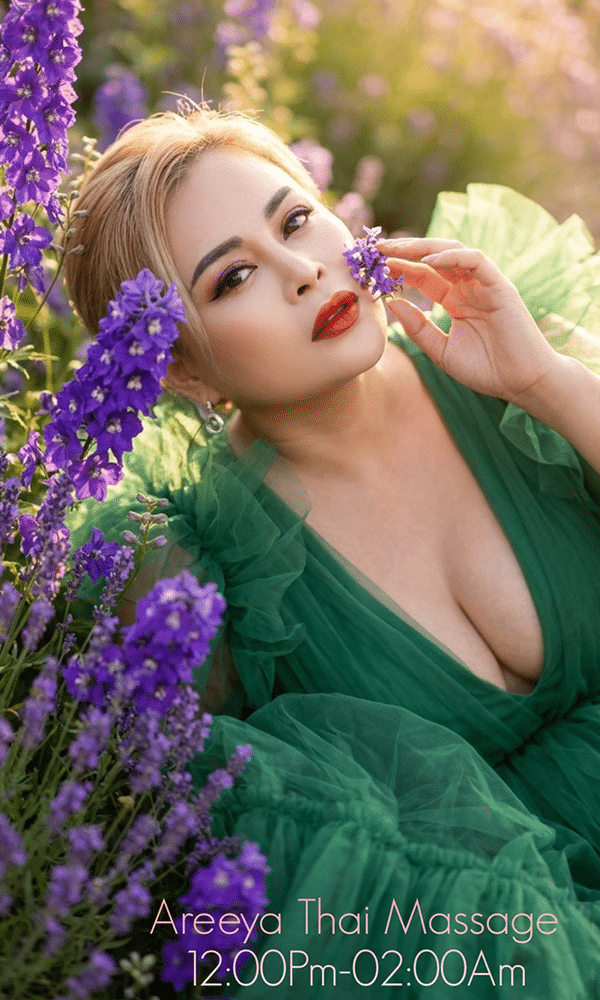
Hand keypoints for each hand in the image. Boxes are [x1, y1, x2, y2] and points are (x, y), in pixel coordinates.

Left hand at [377, 237, 561, 403]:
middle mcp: (468, 288)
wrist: (521, 383)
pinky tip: (427, 263)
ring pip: (452, 251)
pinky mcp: (500, 286)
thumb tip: (391, 303)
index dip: (401, 268)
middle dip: (406, 250)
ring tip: (396, 249)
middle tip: (378, 247)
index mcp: (455, 301)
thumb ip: (418, 328)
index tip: (374, 265)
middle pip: (434, 258)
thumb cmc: (486, 370)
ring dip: (423, 247)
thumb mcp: (441, 351)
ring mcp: (484, 284)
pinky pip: (475, 260)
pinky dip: (451, 257)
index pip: (424, 276)